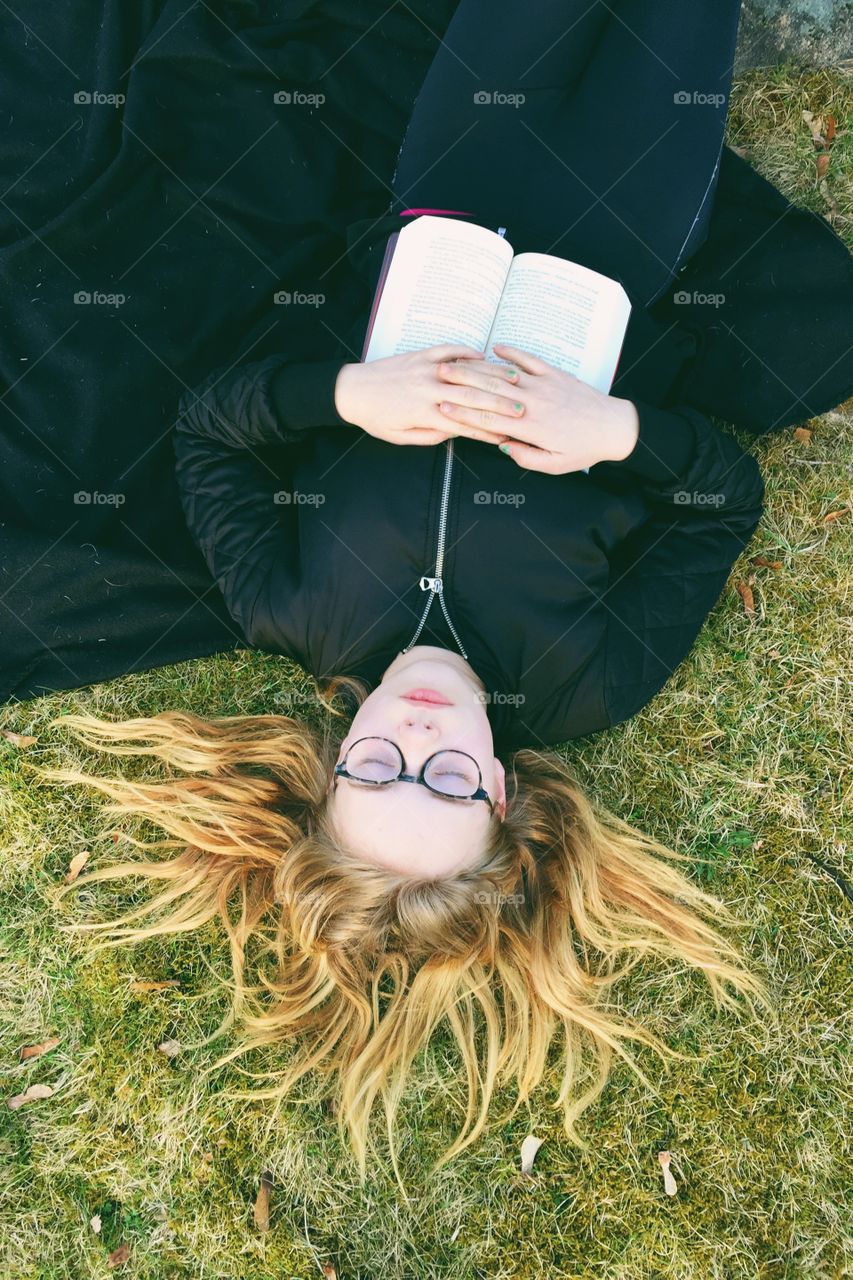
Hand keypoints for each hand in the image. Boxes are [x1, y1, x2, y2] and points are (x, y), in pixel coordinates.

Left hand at [333, 344, 524, 445]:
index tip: (508, 435)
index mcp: (426, 413)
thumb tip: (456, 431)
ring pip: (467, 373)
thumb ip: (432, 435)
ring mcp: (427, 368)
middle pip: (474, 397)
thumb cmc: (376, 418)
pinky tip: (485, 355)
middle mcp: (430, 389)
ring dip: (493, 377)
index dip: (489, 430)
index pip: (466, 424)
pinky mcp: (422, 354)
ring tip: (515, 381)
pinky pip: (450, 350)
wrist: (352, 391)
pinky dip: (468, 352)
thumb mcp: (403, 437)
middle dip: (501, 404)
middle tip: (524, 409)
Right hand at [437, 341, 639, 472]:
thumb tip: (502, 446)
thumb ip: (526, 457)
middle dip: (461, 386)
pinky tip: (494, 347)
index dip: (463, 414)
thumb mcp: (554, 464)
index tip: (443, 408)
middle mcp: (533, 403)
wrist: (613, 427)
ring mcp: (543, 385)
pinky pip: (529, 359)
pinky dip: (511, 352)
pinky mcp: (554, 374)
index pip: (489, 419)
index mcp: (530, 428)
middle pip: (490, 392)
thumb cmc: (584, 449)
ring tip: (457, 362)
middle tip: (438, 379)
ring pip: (505, 375)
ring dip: (479, 368)